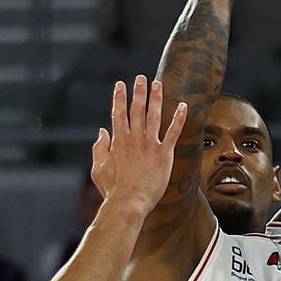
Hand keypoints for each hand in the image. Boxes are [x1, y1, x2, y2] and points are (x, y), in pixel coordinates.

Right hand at [91, 76, 186, 214]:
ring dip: (155, 98)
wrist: (129, 202)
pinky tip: (182, 105)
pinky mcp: (163, 154)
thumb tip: (102, 132)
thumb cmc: (113, 190)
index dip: (119, 98)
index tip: (120, 85)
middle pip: (136, 109)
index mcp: (118, 141)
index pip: (118, 113)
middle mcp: (134, 139)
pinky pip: (173, 132)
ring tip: (157, 84)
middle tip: (141, 78)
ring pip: (153, 115)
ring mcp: (149, 145)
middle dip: (138, 91)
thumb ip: (99, 148)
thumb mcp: (98, 169)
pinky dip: (178, 118)